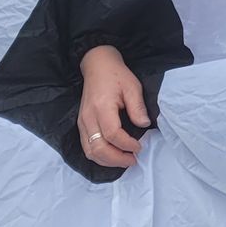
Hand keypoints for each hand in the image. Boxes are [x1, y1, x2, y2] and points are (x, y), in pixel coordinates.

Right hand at [76, 45, 148, 169]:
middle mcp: (88, 118)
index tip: (139, 147)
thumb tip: (145, 125)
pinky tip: (112, 156)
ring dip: (107, 161)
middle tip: (133, 160)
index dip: (126, 144)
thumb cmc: (116, 75)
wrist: (97, 66)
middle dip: (116, 159)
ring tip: (124, 161)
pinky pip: (86, 146)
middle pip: (98, 148)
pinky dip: (98, 155)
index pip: (112, 134)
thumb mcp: (132, 86)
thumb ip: (137, 107)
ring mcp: (82, 122)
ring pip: (89, 151)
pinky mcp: (81, 124)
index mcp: (101, 107)